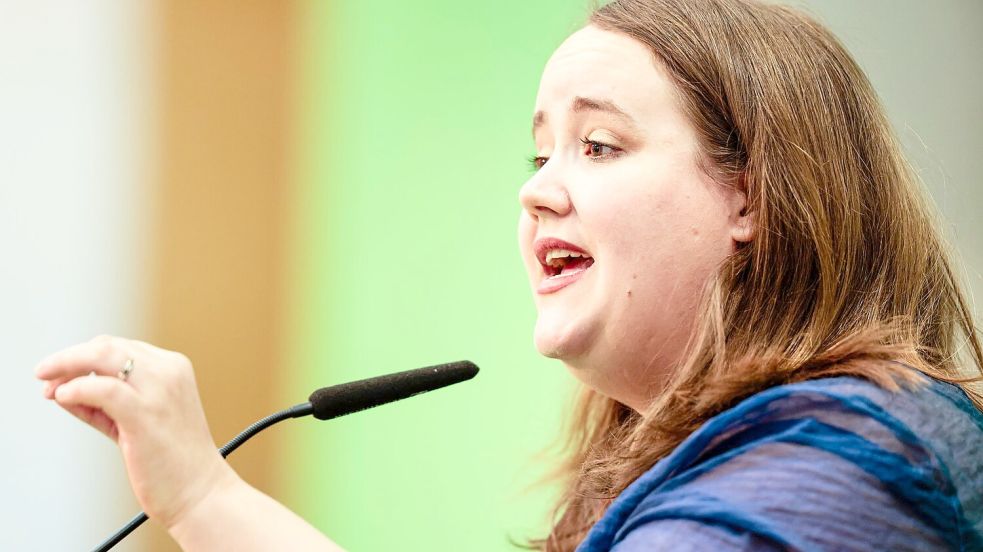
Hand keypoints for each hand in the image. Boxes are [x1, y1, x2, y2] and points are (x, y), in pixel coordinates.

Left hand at [34, 335, 239, 529]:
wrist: (200, 492)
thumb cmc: (172, 461)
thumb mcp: (139, 420)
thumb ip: (105, 402)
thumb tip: (62, 389)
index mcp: (173, 368)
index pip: (118, 347)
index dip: (82, 357)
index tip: (59, 378)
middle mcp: (169, 371)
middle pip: (107, 345)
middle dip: (69, 358)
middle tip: (44, 376)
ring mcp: (160, 390)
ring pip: (103, 356)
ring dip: (66, 366)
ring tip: (49, 388)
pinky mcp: (146, 413)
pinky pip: (102, 389)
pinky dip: (76, 389)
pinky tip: (62, 398)